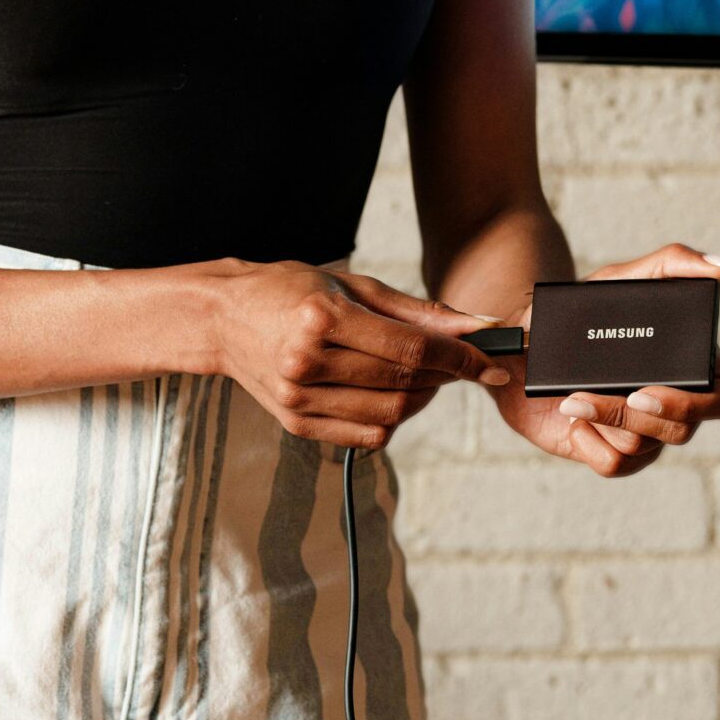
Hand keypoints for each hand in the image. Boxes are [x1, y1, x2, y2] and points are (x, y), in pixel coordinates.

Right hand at [205, 257, 511, 450]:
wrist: (224, 318)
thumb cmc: (292, 290)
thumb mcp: (354, 285)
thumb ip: (419, 311)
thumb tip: (478, 325)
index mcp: (322, 318)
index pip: (412, 349)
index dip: (463, 358)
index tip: (494, 363)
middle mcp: (307, 362)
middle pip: (404, 382)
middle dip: (447, 375)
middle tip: (461, 362)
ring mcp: (298, 399)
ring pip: (390, 413)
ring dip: (422, 397)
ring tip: (423, 373)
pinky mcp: (296, 424)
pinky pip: (367, 434)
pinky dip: (393, 417)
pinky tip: (390, 391)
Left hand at [489, 240, 719, 476]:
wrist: (526, 339)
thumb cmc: (583, 307)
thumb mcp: (622, 278)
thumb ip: (675, 262)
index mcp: (691, 366)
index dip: (697, 405)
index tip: (645, 391)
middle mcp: (676, 404)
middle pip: (683, 431)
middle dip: (632, 418)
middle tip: (587, 396)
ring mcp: (646, 433)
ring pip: (644, 448)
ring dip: (601, 421)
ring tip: (570, 397)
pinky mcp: (613, 452)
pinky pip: (615, 465)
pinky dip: (589, 443)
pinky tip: (573, 418)